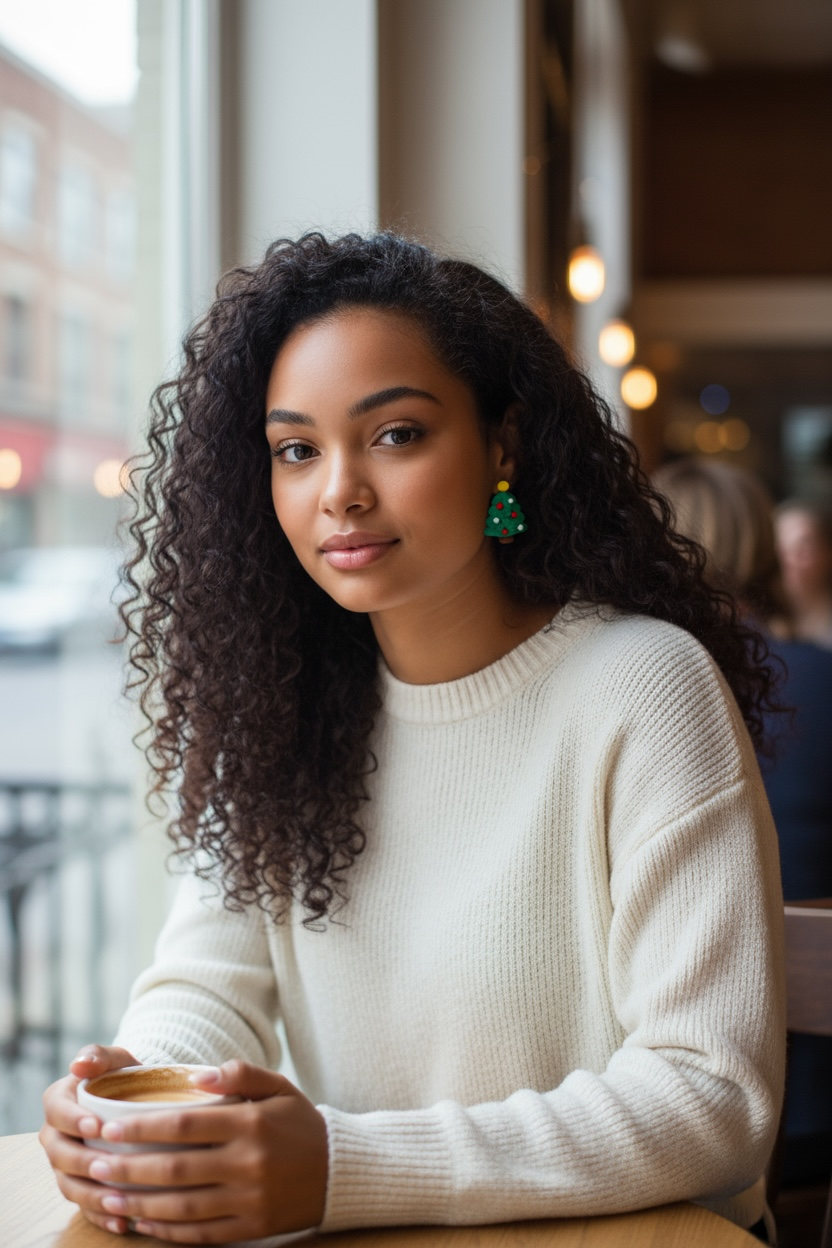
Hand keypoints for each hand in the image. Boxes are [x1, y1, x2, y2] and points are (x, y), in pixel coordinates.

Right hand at [39, 1043, 140, 1235]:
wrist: (136, 1100)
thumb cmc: (123, 1075)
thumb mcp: (114, 1058)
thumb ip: (98, 1056)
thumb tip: (79, 1065)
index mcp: (58, 1103)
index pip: (58, 1113)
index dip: (74, 1121)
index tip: (96, 1126)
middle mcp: (56, 1137)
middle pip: (61, 1155)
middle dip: (84, 1163)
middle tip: (109, 1167)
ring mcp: (66, 1165)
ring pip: (70, 1185)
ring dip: (92, 1196)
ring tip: (118, 1201)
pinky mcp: (82, 1186)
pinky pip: (86, 1206)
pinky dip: (102, 1216)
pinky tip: (123, 1221)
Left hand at [44, 1059, 328, 1241]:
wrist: (339, 1170)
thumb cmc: (299, 1123)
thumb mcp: (278, 1086)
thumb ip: (239, 1074)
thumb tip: (196, 1075)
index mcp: (251, 1124)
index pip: (185, 1124)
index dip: (143, 1127)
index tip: (109, 1127)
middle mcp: (248, 1163)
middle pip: (176, 1169)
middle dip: (129, 1167)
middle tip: (95, 1164)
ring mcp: (249, 1200)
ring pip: (182, 1206)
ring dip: (139, 1202)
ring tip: (108, 1195)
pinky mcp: (251, 1228)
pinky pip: (201, 1234)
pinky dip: (167, 1231)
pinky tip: (143, 1221)